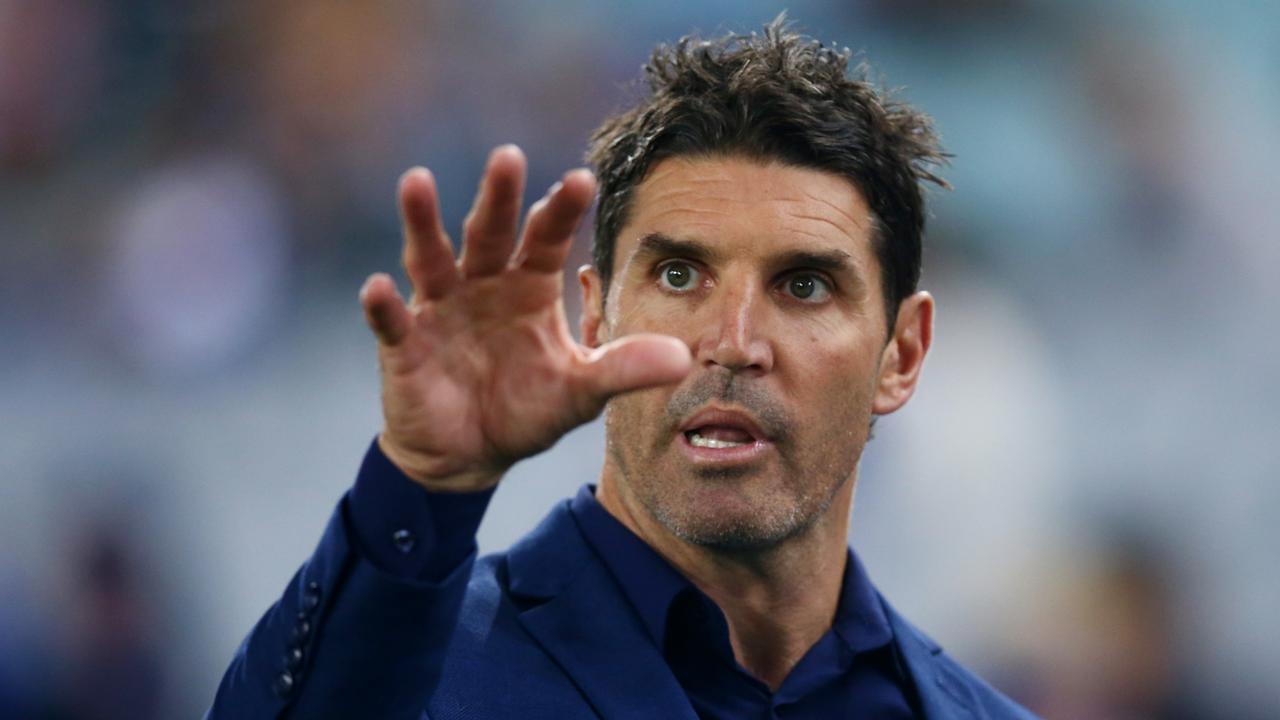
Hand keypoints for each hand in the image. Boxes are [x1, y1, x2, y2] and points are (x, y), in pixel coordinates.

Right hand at [359, 146, 691, 491]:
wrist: (470, 455)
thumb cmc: (526, 410)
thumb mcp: (581, 391)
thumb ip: (624, 369)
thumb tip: (684, 358)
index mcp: (529, 287)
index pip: (547, 237)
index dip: (562, 209)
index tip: (582, 178)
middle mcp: (483, 285)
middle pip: (489, 232)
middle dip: (498, 196)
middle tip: (508, 156)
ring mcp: (440, 310)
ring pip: (431, 258)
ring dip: (422, 222)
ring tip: (418, 181)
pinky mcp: (404, 345)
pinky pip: (391, 321)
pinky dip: (382, 306)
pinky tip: (377, 287)